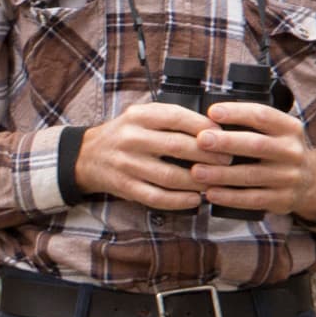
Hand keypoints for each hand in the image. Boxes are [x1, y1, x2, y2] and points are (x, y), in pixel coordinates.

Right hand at [71, 101, 231, 210]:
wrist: (87, 156)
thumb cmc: (125, 134)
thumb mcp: (143, 116)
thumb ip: (172, 118)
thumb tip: (213, 128)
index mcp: (139, 116)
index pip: (177, 118)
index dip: (204, 127)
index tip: (223, 135)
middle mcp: (131, 138)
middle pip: (178, 147)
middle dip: (208, 155)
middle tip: (227, 160)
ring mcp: (127, 165)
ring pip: (170, 176)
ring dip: (198, 181)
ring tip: (215, 181)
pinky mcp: (125, 187)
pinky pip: (157, 197)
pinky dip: (180, 200)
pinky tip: (195, 199)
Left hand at [195, 101, 315, 222]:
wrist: (313, 181)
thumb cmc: (281, 150)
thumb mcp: (279, 131)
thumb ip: (253, 123)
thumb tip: (209, 116)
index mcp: (289, 128)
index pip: (263, 115)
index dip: (237, 112)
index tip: (212, 112)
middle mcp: (292, 151)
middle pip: (256, 145)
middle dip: (226, 142)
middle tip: (201, 140)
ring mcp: (289, 177)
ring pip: (251, 175)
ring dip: (221, 174)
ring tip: (196, 171)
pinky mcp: (282, 199)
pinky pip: (252, 199)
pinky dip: (230, 197)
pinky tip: (211, 193)